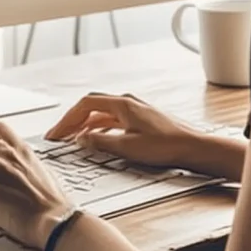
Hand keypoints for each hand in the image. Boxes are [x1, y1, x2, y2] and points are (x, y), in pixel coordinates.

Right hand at [45, 93, 202, 167]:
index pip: (85, 105)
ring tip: (73, 139)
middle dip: (73, 120)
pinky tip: (97, 140)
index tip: (56, 133)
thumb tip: (82, 140)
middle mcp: (127, 103)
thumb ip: (101, 143)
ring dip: (85, 125)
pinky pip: (112, 120)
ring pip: (102, 114)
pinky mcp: (141, 119)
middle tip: (59, 135)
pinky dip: (99, 128)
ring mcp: (134, 110)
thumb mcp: (128, 147)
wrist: (194, 147)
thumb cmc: (166, 145)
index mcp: (122, 104)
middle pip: (91, 107)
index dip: (67, 119)